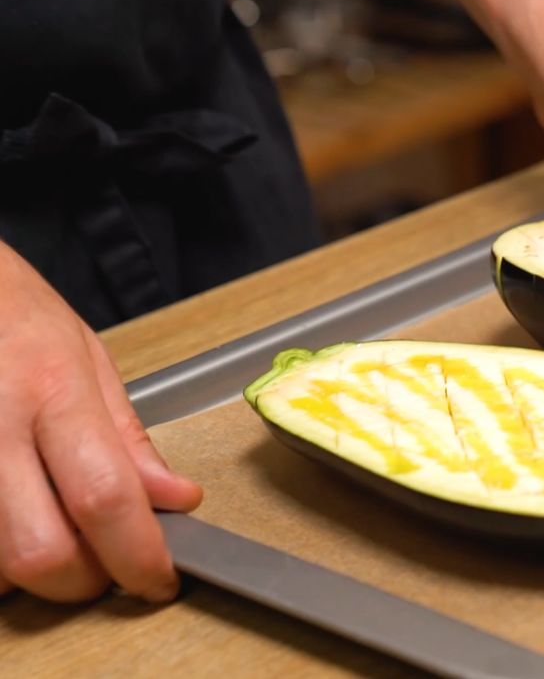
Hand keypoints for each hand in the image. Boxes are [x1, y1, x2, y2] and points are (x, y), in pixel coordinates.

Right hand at [0, 245, 201, 602]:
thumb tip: (176, 500)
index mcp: (51, 391)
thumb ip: (129, 438)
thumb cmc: (10, 313)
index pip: (105, 497)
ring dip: (29, 577)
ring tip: (49, 533)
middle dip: (83, 581)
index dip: (139, 556)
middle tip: (104, 564)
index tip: (160, 579)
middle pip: (40, 553)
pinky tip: (9, 525)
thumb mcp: (86, 356)